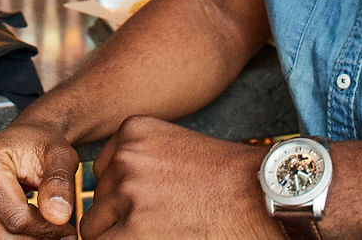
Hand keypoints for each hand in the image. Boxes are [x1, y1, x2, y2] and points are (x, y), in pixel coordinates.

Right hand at [0, 119, 80, 238]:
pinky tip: (22, 232)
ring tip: (42, 232)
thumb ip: (61, 184)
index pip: (16, 217)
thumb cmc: (41, 146)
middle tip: (58, 236)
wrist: (23, 142)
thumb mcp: (61, 156)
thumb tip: (58, 216)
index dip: (46, 230)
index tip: (66, 228)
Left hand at [79, 116, 277, 239]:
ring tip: (164, 230)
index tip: (153, 204)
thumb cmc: (230, 181)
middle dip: (119, 218)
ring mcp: (127, 194)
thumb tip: (105, 195)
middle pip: (98, 201)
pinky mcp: (133, 232)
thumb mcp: (177, 151)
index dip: (123, 196)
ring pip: (95, 229)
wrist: (265, 200)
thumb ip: (140, 164)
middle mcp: (125, 158)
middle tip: (161, 222)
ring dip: (122, 235)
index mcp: (134, 132)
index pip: (103, 172)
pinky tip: (158, 239)